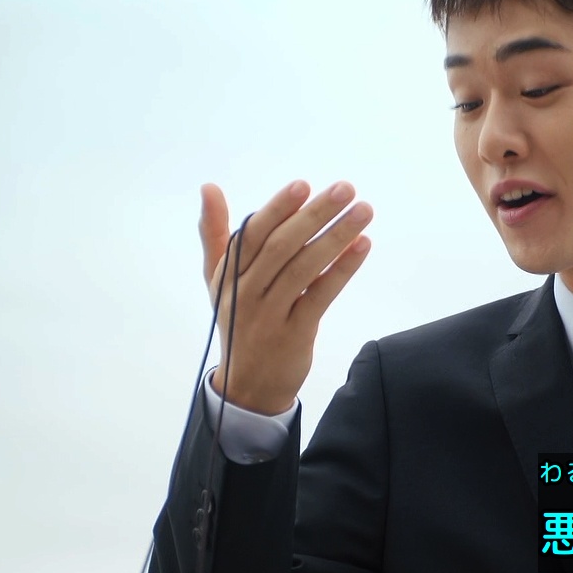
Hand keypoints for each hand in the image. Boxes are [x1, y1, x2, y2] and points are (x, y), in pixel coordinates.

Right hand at [199, 180, 372, 414]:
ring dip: (336, 236)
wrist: (249, 387)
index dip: (278, 208)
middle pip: (281, 246)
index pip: (253, 234)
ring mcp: (269, 314)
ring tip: (363, 210)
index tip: (304, 185)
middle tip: (345, 189)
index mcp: (228, 275)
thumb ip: (217, 234)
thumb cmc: (240, 321)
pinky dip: (342, 269)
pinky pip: (320, 296)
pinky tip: (362, 246)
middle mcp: (244, 292)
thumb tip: (209, 188)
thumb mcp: (220, 281)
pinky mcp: (294, 333)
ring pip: (303, 268)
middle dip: (314, 214)